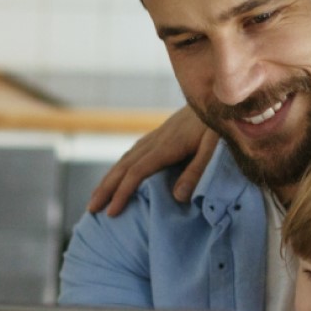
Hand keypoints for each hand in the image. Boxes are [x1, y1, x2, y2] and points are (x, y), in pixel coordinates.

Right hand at [87, 108, 217, 216]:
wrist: (220, 97)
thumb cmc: (220, 125)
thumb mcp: (214, 149)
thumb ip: (196, 172)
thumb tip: (177, 197)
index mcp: (167, 146)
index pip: (136, 172)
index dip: (122, 193)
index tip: (111, 212)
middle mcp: (157, 140)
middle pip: (124, 166)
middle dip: (106, 188)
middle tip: (91, 209)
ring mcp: (158, 136)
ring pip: (126, 158)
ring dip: (109, 178)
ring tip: (97, 196)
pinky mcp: (162, 133)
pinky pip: (134, 151)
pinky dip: (121, 166)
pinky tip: (118, 173)